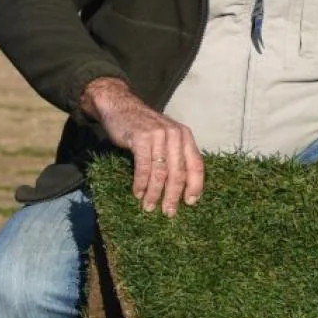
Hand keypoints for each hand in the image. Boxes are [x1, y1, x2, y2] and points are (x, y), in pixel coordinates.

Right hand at [80, 77, 204, 215]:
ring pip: (161, 172)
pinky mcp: (141, 138)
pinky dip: (141, 183)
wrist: (120, 106)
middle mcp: (175, 134)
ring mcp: (158, 135)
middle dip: (174, 195)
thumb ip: (174, 155)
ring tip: (149, 207)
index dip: (195, 185)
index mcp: (185, 136)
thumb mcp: (165, 137)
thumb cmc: (143, 128)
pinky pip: (144, 167)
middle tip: (168, 212)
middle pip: (179, 172)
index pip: (196, 164)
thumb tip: (180, 188)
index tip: (190, 203)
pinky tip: (138, 193)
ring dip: (155, 193)